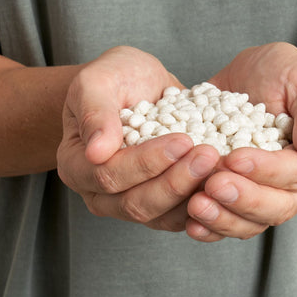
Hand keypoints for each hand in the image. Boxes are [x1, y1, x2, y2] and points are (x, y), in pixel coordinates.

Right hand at [57, 46, 218, 230]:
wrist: (140, 86)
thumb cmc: (117, 79)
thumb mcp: (100, 81)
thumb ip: (94, 112)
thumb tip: (96, 151)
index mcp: (77, 164)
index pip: (108, 175)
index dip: (146, 163)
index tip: (182, 141)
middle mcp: (99, 193)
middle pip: (135, 203)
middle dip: (175, 182)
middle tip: (208, 155)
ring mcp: (129, 203)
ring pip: (159, 216)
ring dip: (191, 194)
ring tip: (218, 167)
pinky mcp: (158, 206)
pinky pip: (177, 217)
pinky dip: (200, 205)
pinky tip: (220, 184)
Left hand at [186, 42, 296, 241]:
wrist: (257, 78)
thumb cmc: (287, 75)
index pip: (292, 173)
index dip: (264, 170)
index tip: (234, 159)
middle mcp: (293, 185)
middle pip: (273, 207)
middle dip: (242, 199)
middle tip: (213, 185)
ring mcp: (264, 194)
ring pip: (249, 222)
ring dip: (222, 218)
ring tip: (197, 205)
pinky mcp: (238, 195)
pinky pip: (228, 219)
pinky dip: (210, 226)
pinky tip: (190, 224)